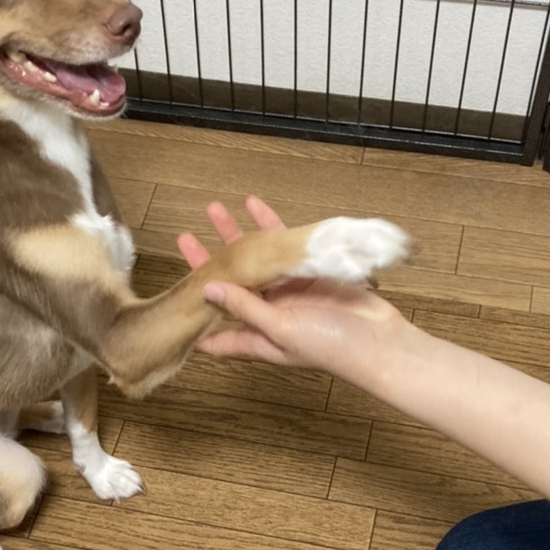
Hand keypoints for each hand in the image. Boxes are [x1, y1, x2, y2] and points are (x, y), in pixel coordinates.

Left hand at [177, 197, 405, 376]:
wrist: (377, 340)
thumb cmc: (330, 345)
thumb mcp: (281, 329)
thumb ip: (246, 308)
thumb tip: (208, 288)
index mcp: (254, 336)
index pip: (215, 332)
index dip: (194, 321)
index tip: (172, 307)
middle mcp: (266, 313)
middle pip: (228, 287)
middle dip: (206, 263)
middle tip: (184, 238)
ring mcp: (286, 291)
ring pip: (252, 259)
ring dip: (234, 236)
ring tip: (213, 209)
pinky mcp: (306, 273)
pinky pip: (282, 245)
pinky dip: (270, 225)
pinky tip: (252, 205)